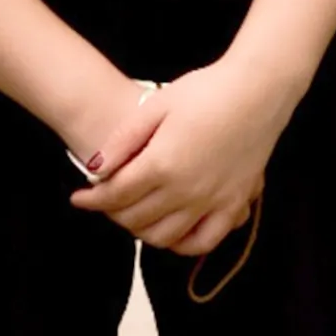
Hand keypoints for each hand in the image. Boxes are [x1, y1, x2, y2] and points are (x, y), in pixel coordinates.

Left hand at [69, 56, 301, 256]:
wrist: (257, 90)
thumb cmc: (205, 91)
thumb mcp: (157, 106)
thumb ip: (123, 140)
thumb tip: (93, 168)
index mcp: (162, 164)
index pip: (116, 196)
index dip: (91, 200)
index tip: (78, 198)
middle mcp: (185, 191)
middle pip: (136, 219)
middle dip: (112, 213)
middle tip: (105, 201)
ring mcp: (212, 202)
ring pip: (164, 238)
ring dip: (141, 231)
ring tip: (133, 214)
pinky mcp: (234, 205)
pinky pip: (203, 242)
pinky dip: (181, 244)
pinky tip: (171, 232)